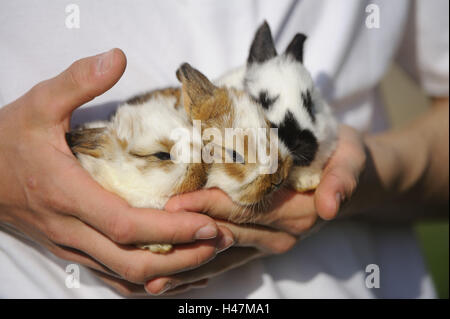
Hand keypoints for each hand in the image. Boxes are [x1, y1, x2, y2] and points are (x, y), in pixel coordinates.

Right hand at [0, 49, 230, 292]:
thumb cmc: (6, 142)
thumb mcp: (38, 104)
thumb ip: (77, 81)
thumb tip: (116, 59)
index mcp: (65, 194)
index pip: (125, 225)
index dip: (169, 230)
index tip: (206, 224)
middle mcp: (70, 229)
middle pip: (131, 261)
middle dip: (180, 258)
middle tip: (217, 242)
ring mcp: (70, 246)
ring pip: (123, 275)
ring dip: (168, 271)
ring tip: (204, 256)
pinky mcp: (71, 250)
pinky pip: (110, 276)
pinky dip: (142, 280)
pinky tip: (168, 275)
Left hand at [144, 125, 366, 294]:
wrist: (350, 176)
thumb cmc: (344, 159)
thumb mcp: (352, 160)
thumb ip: (343, 179)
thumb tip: (331, 206)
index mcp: (296, 212)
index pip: (245, 210)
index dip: (210, 207)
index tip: (175, 204)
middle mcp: (280, 235)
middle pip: (225, 234)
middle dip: (185, 234)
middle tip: (145, 236)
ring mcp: (268, 243)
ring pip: (221, 255)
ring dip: (187, 265)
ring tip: (148, 277)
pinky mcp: (259, 244)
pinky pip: (227, 259)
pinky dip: (200, 268)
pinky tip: (173, 278)